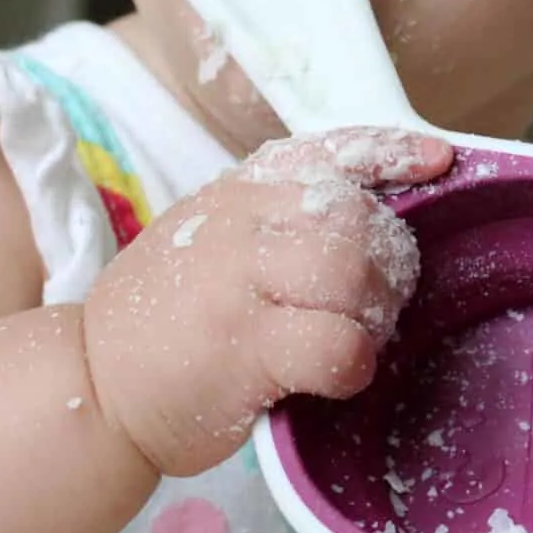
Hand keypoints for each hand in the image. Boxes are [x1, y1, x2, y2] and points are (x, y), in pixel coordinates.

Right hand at [83, 128, 451, 476]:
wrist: (93, 381)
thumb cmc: (166, 318)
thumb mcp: (211, 240)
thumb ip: (275, 222)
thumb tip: (369, 225)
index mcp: (240, 191)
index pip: (330, 150)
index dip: (392, 152)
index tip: (439, 160)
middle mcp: (242, 223)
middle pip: (359, 220)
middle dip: (390, 265)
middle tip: (378, 306)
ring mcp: (241, 282)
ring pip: (354, 275)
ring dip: (375, 314)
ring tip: (355, 339)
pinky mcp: (244, 348)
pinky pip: (338, 346)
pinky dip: (355, 364)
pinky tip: (335, 377)